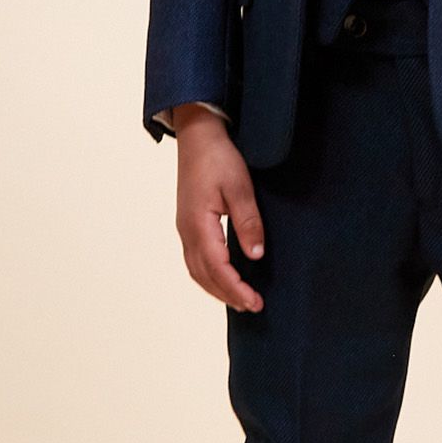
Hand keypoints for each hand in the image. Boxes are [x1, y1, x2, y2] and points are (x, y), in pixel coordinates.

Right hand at [173, 105, 263, 311]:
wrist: (197, 136)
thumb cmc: (219, 158)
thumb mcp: (240, 187)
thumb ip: (248, 221)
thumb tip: (256, 254)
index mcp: (198, 224)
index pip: (218, 268)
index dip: (236, 288)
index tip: (255, 301)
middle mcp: (187, 231)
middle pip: (204, 275)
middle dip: (228, 295)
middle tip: (253, 306)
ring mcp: (185, 229)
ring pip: (197, 270)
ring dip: (217, 288)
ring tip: (240, 299)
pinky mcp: (188, 224)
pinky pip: (195, 259)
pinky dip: (209, 275)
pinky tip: (223, 278)